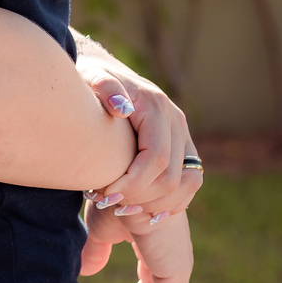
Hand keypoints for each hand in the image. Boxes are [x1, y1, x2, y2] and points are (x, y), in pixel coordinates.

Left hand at [75, 41, 202, 218]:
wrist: (105, 72)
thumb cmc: (92, 76)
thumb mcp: (92, 76)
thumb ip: (104, 87)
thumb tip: (122, 107)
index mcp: (156, 106)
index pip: (156, 158)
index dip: (133, 183)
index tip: (105, 194)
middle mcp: (176, 121)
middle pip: (171, 176)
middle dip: (139, 197)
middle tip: (106, 203)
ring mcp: (183, 134)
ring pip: (186, 183)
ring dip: (155, 203)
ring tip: (121, 208)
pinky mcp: (183, 146)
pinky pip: (190, 182)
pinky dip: (169, 201)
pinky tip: (141, 210)